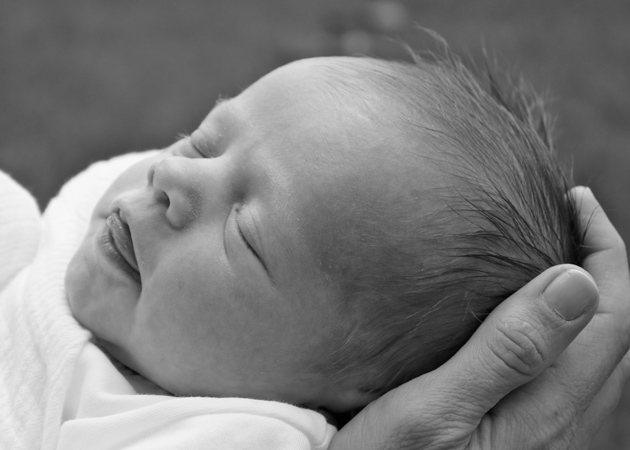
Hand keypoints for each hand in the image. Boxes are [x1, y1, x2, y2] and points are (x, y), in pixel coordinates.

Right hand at [331, 187, 629, 449]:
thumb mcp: (432, 411)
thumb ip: (507, 353)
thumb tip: (577, 283)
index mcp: (547, 408)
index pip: (611, 313)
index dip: (604, 250)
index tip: (574, 202)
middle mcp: (568, 424)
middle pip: (618, 330)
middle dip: (605, 264)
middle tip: (568, 217)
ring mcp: (556, 437)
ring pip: (605, 354)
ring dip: (595, 295)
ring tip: (557, 255)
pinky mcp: (538, 443)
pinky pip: (582, 376)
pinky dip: (575, 330)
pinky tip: (537, 318)